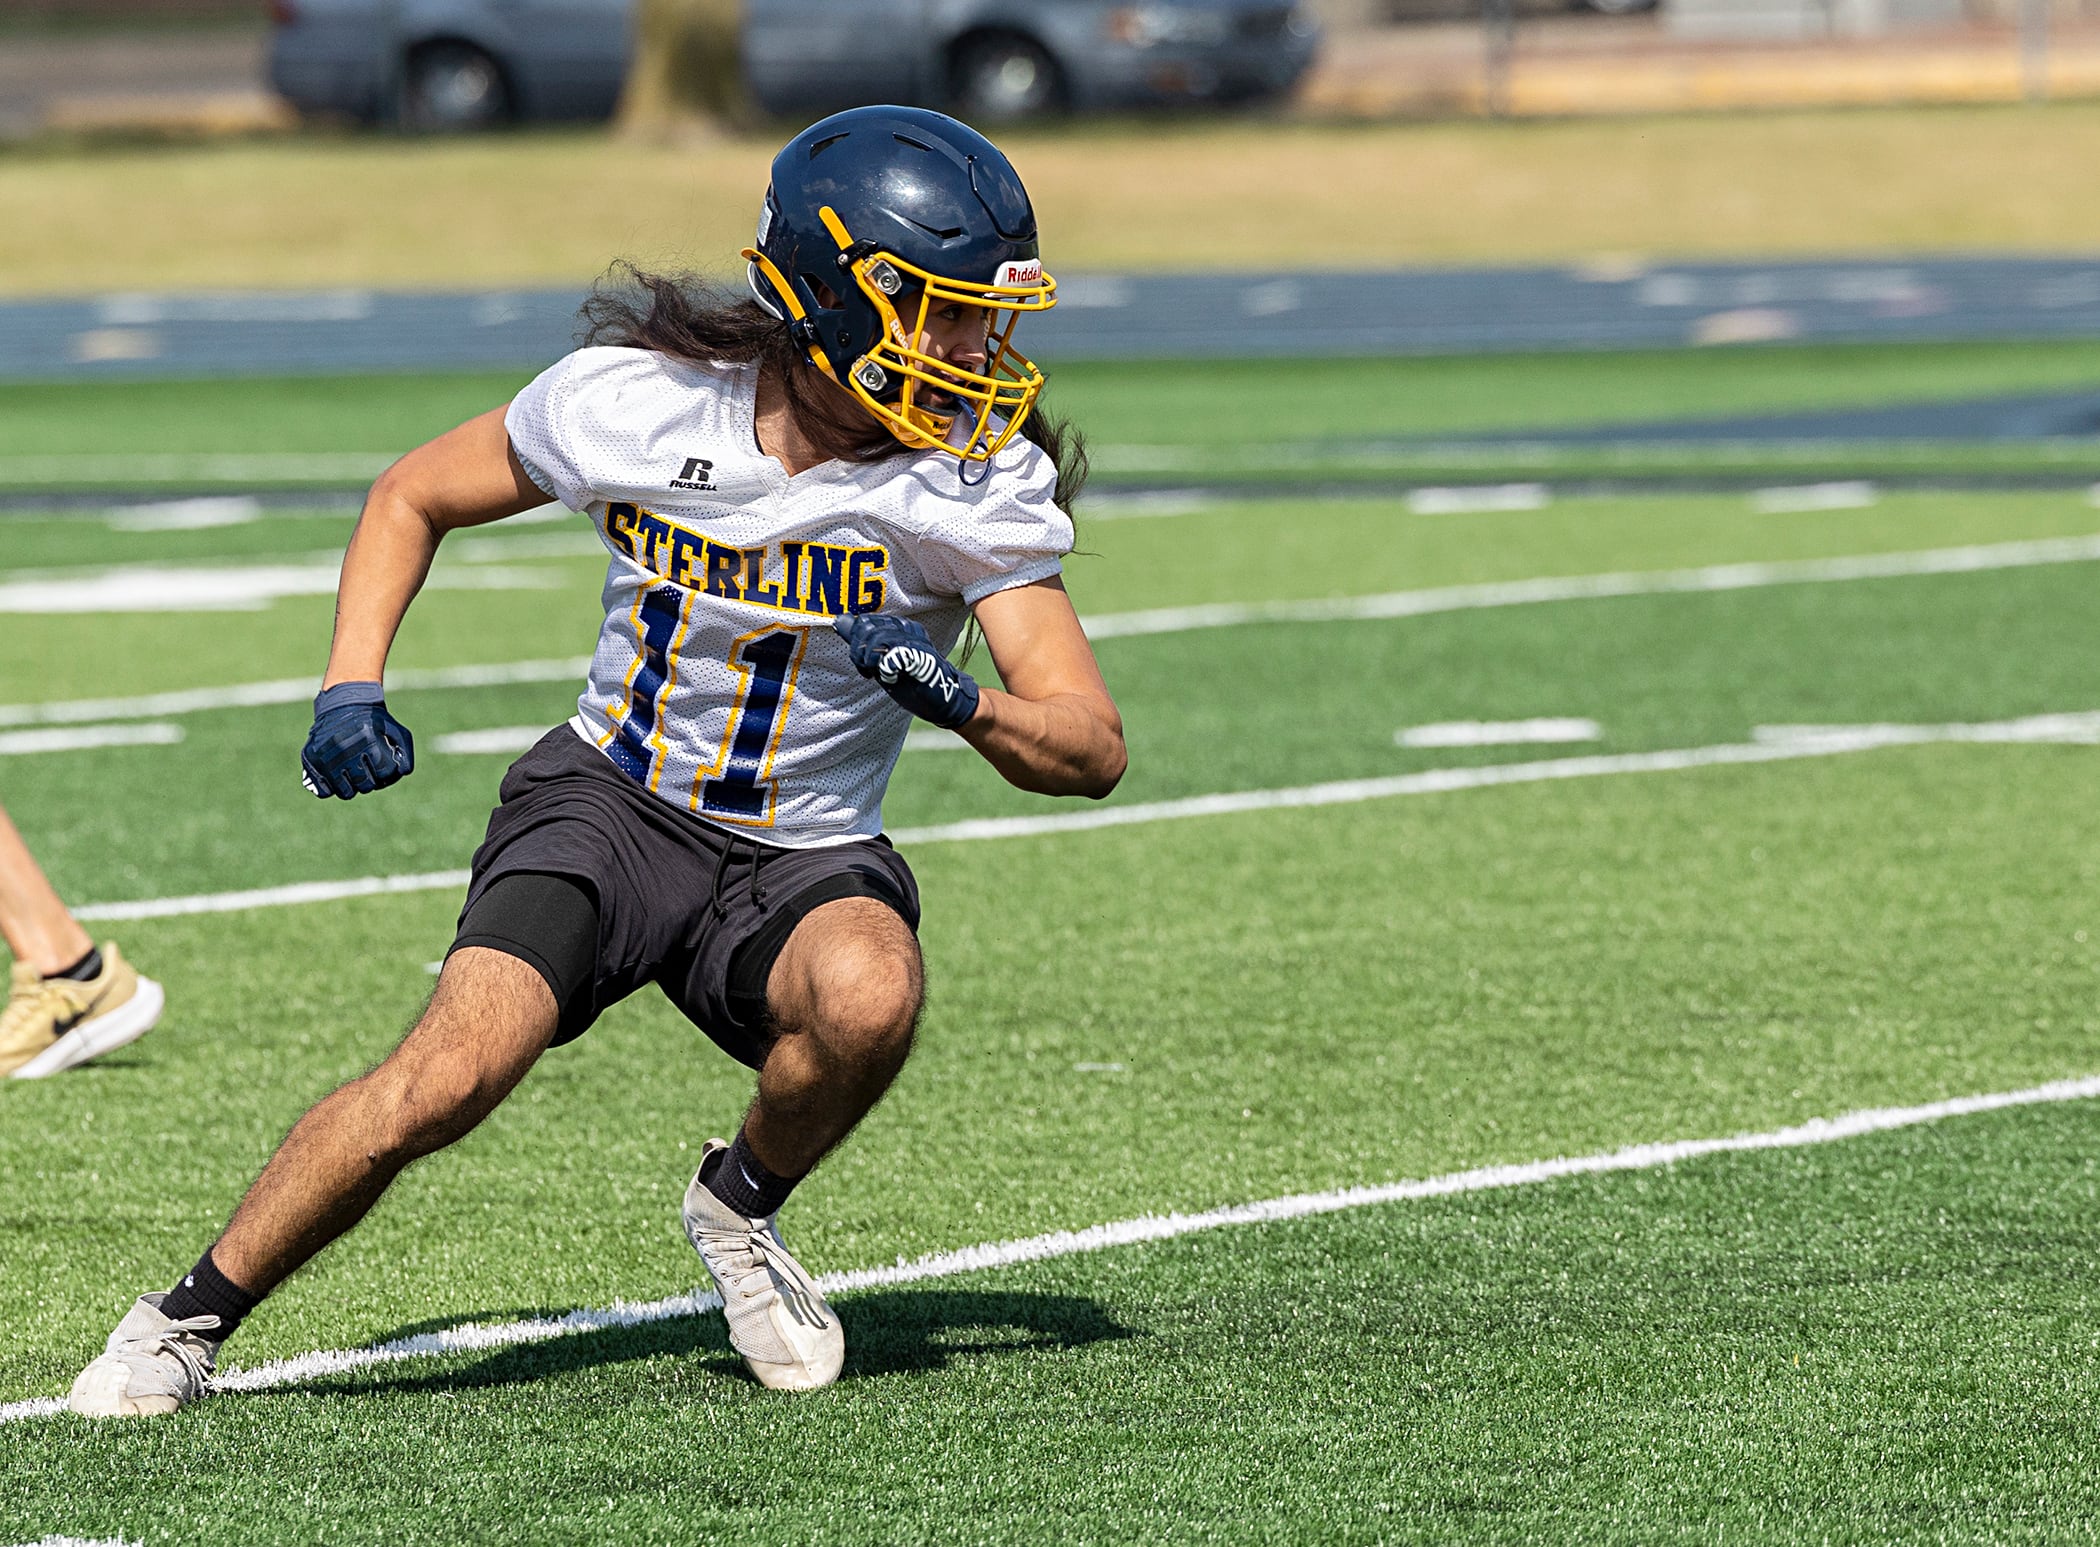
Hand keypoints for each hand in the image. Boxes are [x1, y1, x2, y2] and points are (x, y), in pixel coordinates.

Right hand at [300, 681, 414, 798]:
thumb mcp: (395, 730)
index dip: (387, 774)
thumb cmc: (373, 721)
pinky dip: (332, 788)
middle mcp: (344, 747)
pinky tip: (337, 777)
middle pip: (365, 785)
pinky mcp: (310, 758)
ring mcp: (325, 754)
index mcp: (368, 738)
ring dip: (352, 787)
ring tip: (353, 773)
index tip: (383, 766)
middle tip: (367, 769)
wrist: (343, 703)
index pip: (384, 773)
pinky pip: (324, 792)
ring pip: (345, 792)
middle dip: (371, 781)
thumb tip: (403, 772)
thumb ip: (405, 752)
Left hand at [832, 614, 979, 729]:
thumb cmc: (912, 681)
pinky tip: (890, 678)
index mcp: (900, 626)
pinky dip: (884, 669)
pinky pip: (892, 655)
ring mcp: (916, 641)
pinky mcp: (920, 657)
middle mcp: (908, 628)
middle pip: (867, 626)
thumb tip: (839, 621)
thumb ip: (863, 641)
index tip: (863, 663)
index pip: (864, 621)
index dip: (855, 642)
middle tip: (867, 670)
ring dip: (868, 661)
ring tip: (877, 674)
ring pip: (876, 638)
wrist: (941, 702)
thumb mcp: (882, 660)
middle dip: (858, 650)